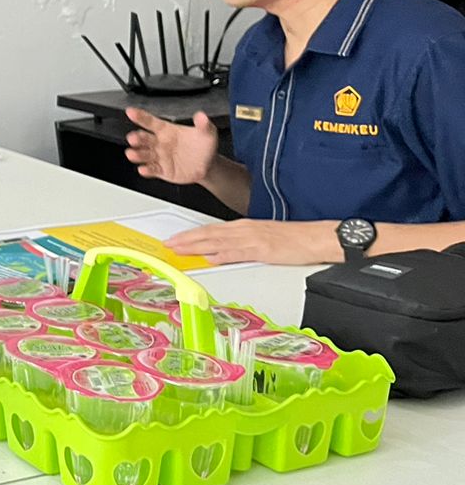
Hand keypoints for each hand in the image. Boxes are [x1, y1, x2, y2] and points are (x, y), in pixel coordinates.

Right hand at [124, 107, 217, 186]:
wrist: (207, 165)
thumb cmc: (203, 145)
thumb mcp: (207, 132)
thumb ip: (203, 124)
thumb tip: (202, 116)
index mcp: (166, 130)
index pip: (150, 121)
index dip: (140, 116)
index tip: (131, 112)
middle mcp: (159, 142)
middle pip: (143, 138)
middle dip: (136, 138)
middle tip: (133, 138)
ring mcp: (159, 157)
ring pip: (143, 155)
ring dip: (136, 154)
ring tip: (132, 154)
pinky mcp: (161, 170)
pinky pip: (151, 169)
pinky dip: (146, 170)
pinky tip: (144, 169)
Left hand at [167, 219, 339, 266]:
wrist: (316, 237)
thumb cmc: (293, 239)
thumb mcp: (262, 238)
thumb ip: (241, 245)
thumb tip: (220, 252)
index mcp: (244, 226)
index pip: (211, 230)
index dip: (190, 235)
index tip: (175, 239)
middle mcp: (244, 230)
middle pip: (208, 234)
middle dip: (186, 239)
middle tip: (168, 244)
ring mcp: (252, 239)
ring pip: (217, 241)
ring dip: (195, 246)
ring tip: (178, 249)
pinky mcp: (262, 250)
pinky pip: (237, 252)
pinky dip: (221, 255)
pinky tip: (209, 258)